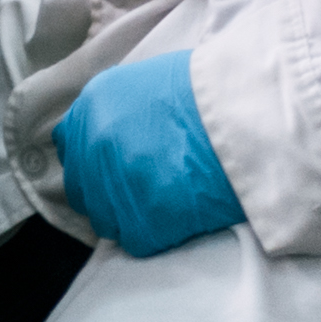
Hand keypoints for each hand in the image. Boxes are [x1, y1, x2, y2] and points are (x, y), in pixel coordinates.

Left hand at [54, 50, 245, 256]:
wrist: (248, 113)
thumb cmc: (208, 91)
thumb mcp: (148, 80)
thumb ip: (118, 110)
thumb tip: (112, 133)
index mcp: (92, 106)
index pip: (71, 148)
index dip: (93, 162)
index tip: (115, 168)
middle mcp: (92, 145)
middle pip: (82, 190)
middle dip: (107, 194)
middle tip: (143, 192)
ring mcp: (115, 185)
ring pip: (106, 220)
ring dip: (131, 217)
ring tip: (166, 206)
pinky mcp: (143, 220)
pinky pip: (136, 241)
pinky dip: (157, 236)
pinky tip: (180, 218)